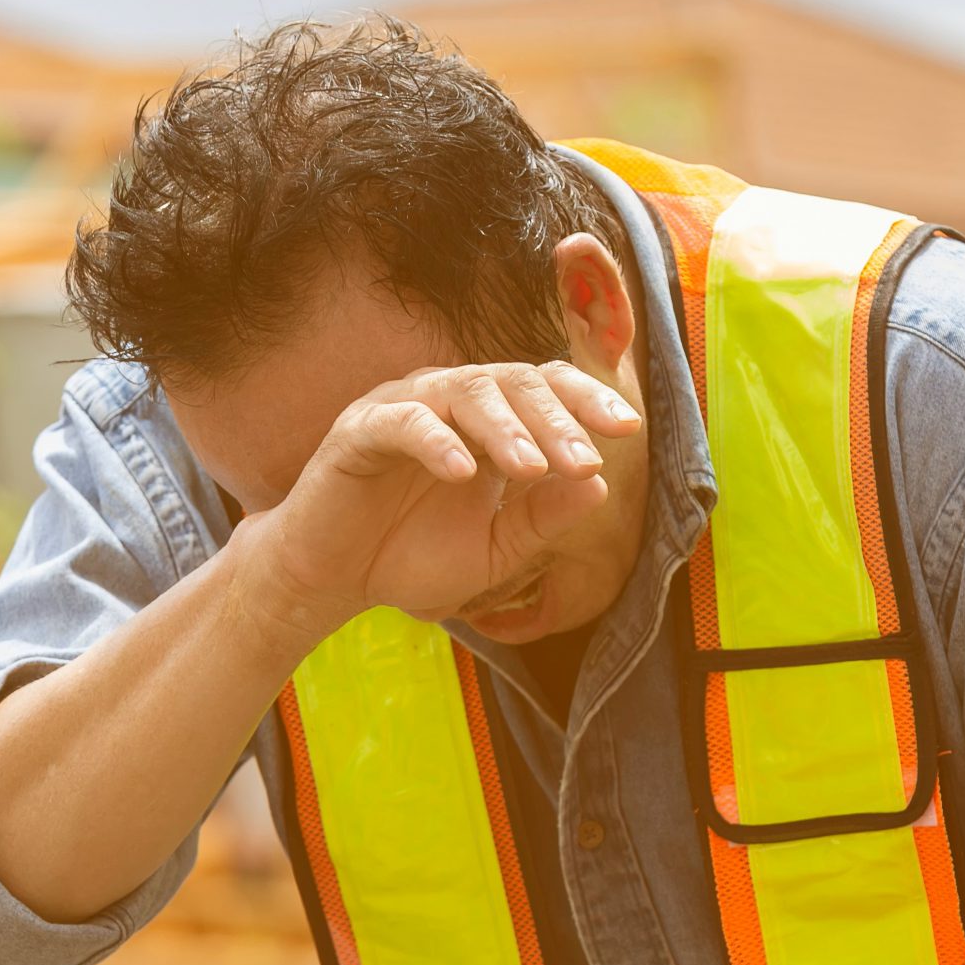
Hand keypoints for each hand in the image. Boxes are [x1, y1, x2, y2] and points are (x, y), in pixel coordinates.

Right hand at [247, 360, 640, 633]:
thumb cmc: (414, 558)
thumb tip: (601, 486)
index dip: (588, 401)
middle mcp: (451, 399)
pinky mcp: (359, 430)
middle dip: (555, 420)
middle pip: (515, 383)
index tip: (628, 429)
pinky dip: (435, 441)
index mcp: (490, 420)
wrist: (336, 582)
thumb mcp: (496, 551)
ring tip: (531, 466)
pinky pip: (403, 422)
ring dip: (504, 428)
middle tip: (584, 460)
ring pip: (465, 391)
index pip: (548, 388)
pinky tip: (463, 472)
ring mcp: (405, 407)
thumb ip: (543, 519)